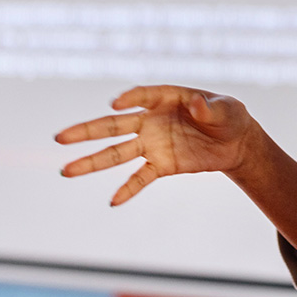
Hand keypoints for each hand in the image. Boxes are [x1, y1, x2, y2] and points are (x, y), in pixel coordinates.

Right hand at [55, 85, 256, 205]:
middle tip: (60, 137)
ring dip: (93, 161)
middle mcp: (153, 120)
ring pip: (118, 152)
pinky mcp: (162, 164)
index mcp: (168, 98)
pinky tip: (113, 201)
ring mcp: (154, 143)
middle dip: (88, 130)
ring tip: (66, 170)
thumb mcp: (226, 110)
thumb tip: (197, 104)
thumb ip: (210, 109)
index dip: (131, 98)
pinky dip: (129, 188)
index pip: (143, 95)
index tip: (117, 104)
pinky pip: (140, 177)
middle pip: (115, 125)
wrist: (236, 142)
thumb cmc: (229, 116)